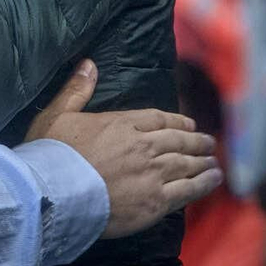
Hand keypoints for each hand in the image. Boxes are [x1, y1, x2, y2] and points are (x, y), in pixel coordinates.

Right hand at [25, 60, 221, 238]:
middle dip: (195, 141)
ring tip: (213, 162)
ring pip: (186, 164)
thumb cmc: (52, 155)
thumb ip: (76, 90)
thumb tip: (89, 63)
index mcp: (122, 124)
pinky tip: (213, 180)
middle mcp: (143, 146)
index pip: (158, 118)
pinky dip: (204, 184)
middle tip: (208, 143)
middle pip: (177, 141)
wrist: (55, 195)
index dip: (175, 121)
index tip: (188, 125)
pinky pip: (188, 190)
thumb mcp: (57, 115)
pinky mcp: (155, 202)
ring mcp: (152, 174)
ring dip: (203, 162)